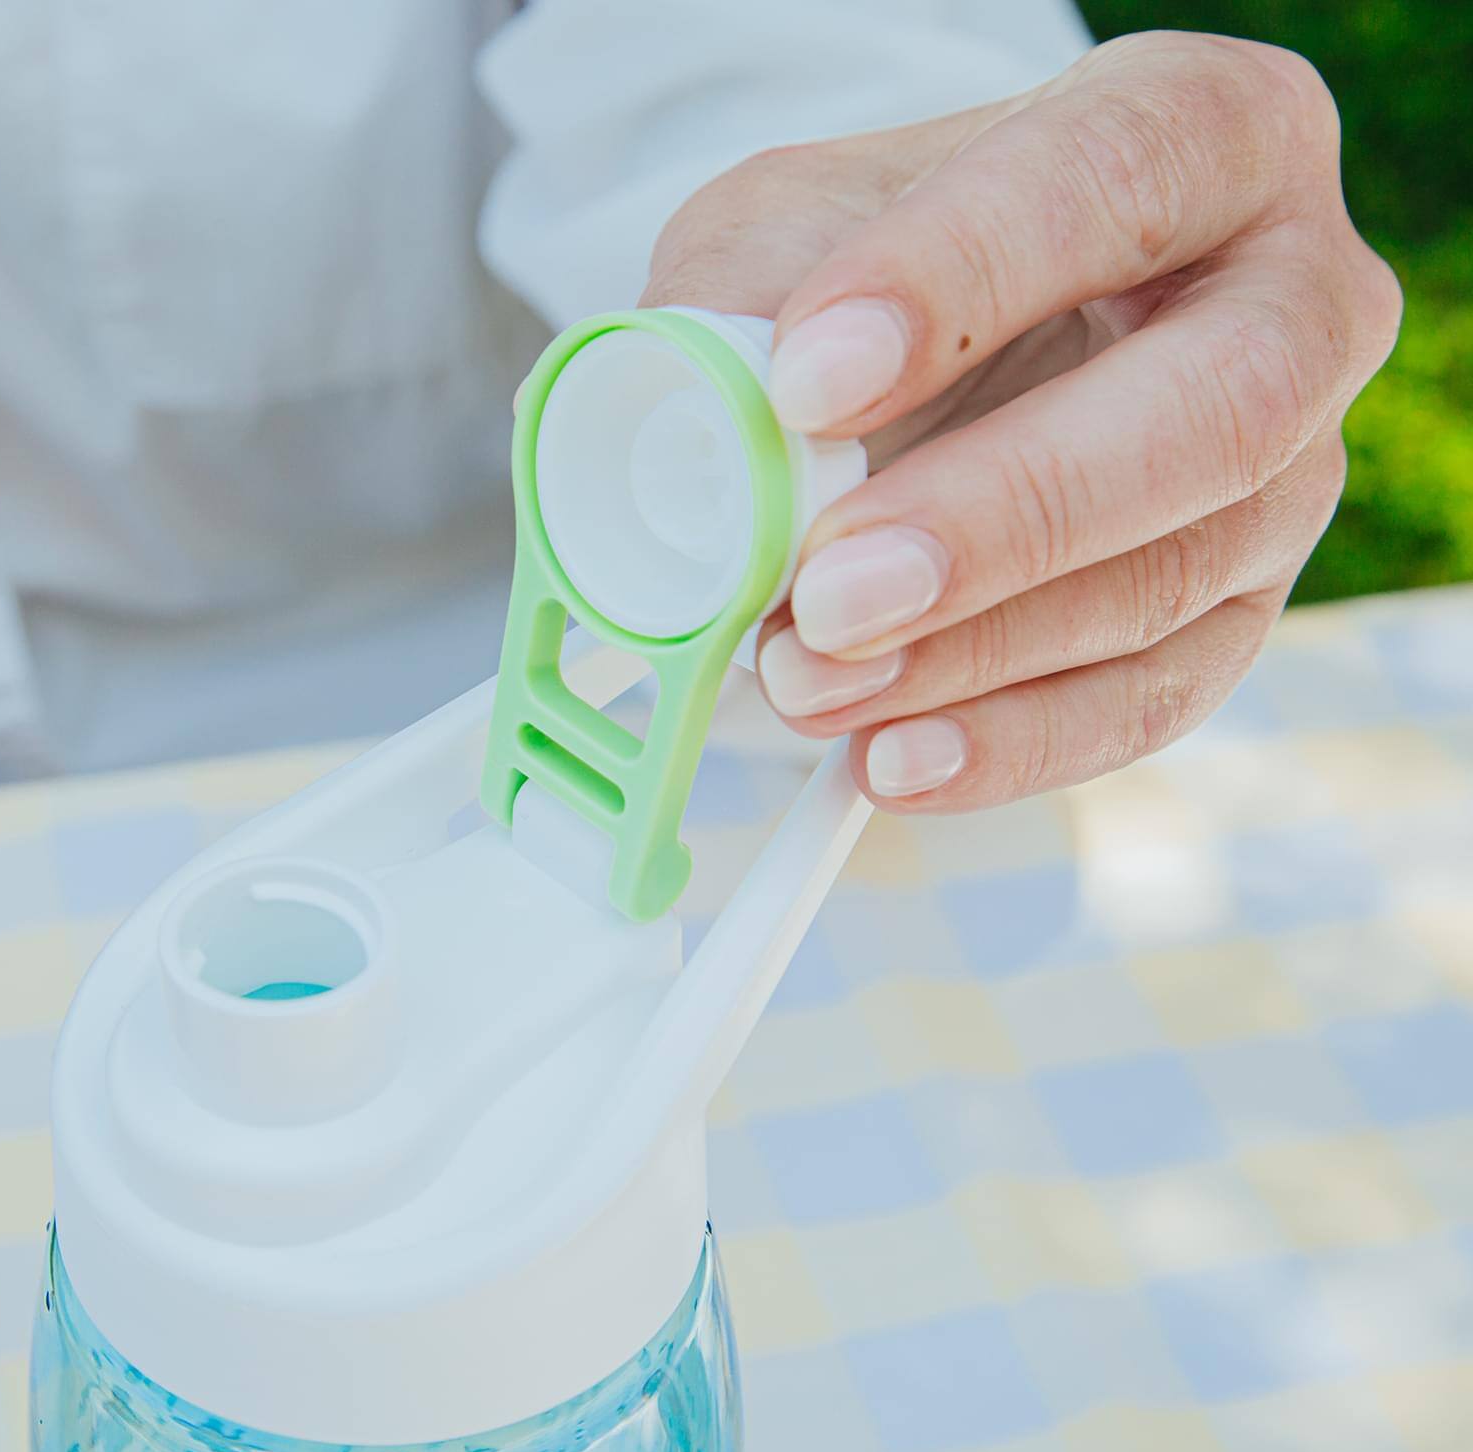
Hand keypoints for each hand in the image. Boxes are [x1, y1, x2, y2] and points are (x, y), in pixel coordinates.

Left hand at [644, 31, 1400, 809]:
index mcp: (1200, 131)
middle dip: (1006, 514)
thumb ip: (745, 309)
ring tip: (810, 682)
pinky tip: (891, 760)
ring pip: (1173, 578)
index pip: (1115, 176)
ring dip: (975, 655)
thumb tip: (718, 443)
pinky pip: (1151, 700)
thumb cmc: (870, 266)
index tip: (808, 379)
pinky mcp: (1237, 610)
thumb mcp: (782, 233)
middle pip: (1215, 406)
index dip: (965, 278)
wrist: (922, 353)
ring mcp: (1284, 470)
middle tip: (832, 591)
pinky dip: (1010, 744)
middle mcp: (1292, 296)